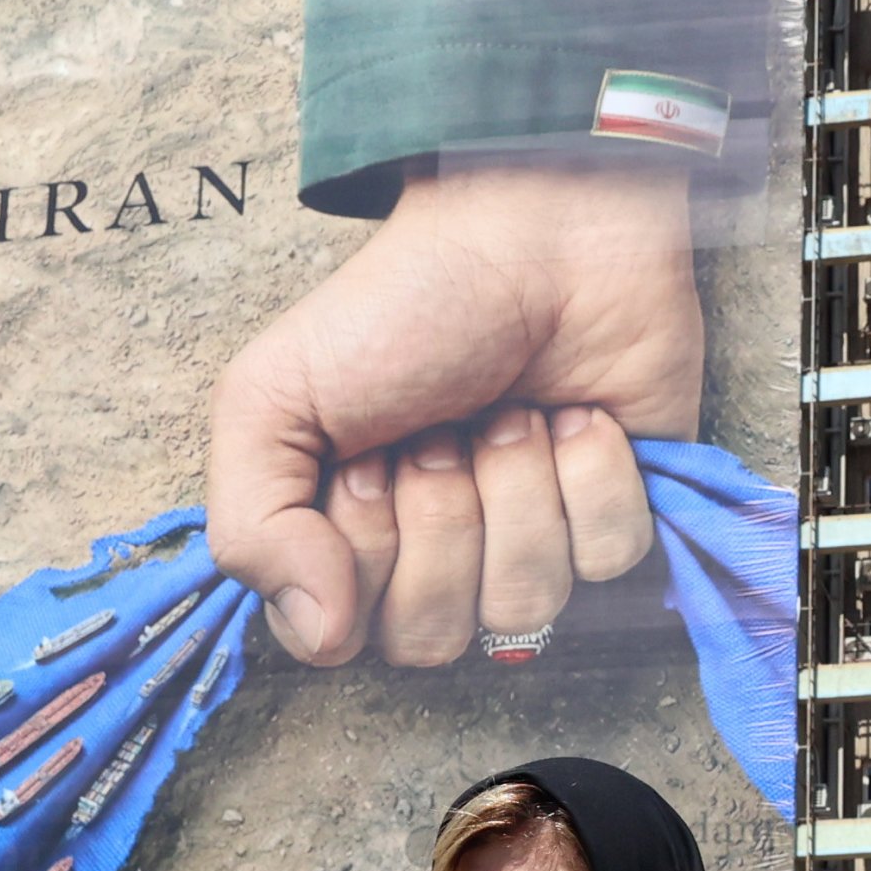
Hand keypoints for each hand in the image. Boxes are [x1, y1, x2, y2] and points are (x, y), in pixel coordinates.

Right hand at [207, 157, 702, 666]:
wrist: (534, 231)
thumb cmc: (404, 309)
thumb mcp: (272, 399)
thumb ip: (252, 530)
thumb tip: (321, 635)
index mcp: (349, 544)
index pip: (342, 638)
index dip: (360, 553)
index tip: (367, 461)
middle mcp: (440, 563)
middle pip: (434, 636)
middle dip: (439, 518)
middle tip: (442, 431)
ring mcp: (533, 547)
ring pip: (526, 604)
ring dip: (516, 490)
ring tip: (511, 415)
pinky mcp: (617, 520)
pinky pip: (608, 560)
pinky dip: (591, 475)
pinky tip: (577, 417)